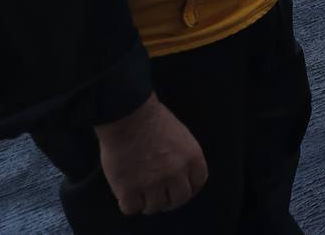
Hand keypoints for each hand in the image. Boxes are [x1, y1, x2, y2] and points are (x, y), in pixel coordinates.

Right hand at [96, 94, 207, 215]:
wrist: (128, 115)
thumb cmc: (151, 119)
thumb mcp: (181, 135)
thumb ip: (183, 156)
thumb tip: (179, 173)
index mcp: (192, 157)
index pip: (198, 183)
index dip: (188, 189)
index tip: (179, 190)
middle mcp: (176, 173)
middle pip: (179, 199)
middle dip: (169, 201)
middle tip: (160, 198)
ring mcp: (153, 183)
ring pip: (155, 207)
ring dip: (148, 204)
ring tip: (141, 196)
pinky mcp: (129, 189)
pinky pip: (131, 209)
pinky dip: (129, 204)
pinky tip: (126, 196)